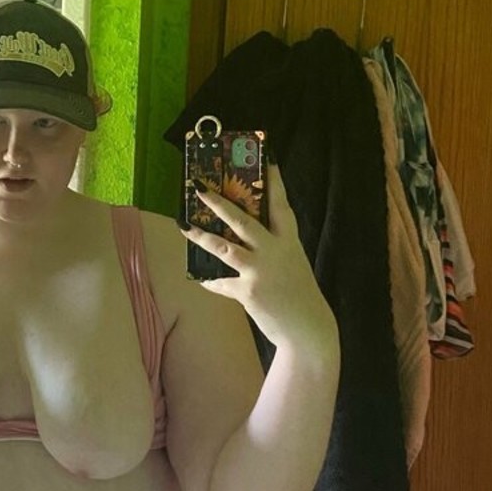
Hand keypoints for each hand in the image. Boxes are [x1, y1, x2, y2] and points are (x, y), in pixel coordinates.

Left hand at [181, 164, 337, 353]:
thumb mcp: (292, 263)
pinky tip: (200, 278)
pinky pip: (220, 283)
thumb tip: (243, 237)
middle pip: (242, 221)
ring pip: (223, 248)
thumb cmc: (298, 294)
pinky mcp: (247, 292)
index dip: (274, 183)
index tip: (267, 161)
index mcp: (289, 242)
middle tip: (200, 189)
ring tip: (183, 226)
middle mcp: (274, 252)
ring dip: (200, 236)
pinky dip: (209, 281)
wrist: (308, 329)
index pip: (280, 206)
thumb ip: (272, 247)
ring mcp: (259, 271)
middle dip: (219, 203)